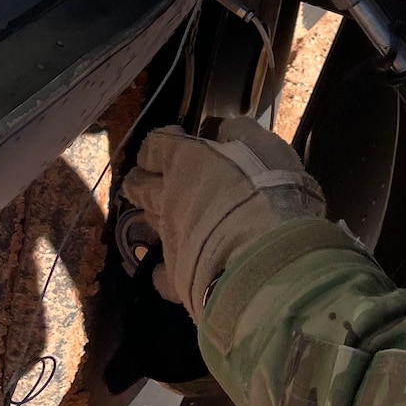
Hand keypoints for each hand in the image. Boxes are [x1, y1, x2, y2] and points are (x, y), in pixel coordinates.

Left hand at [119, 117, 325, 314]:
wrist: (264, 254)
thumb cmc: (267, 190)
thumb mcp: (264, 146)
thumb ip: (241, 133)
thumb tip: (224, 129)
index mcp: (184, 161)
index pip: (155, 146)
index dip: (160, 143)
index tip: (173, 140)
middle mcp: (168, 198)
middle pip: (138, 186)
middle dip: (139, 179)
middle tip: (148, 178)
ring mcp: (170, 238)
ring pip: (148, 223)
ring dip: (154, 217)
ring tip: (166, 216)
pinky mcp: (177, 276)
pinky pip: (162, 274)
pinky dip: (165, 270)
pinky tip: (171, 270)